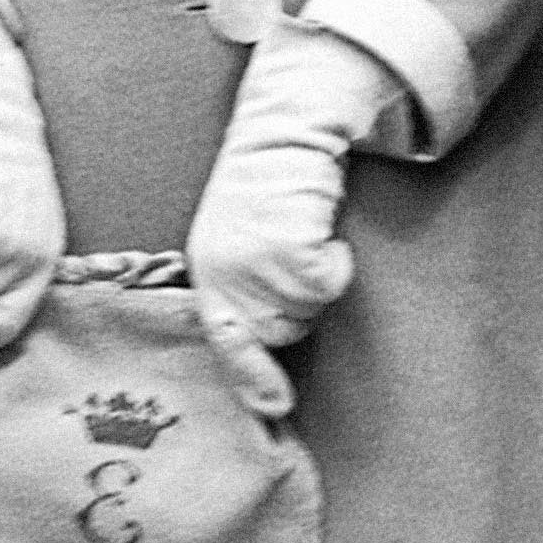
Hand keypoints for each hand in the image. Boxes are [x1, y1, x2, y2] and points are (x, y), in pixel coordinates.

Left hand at [186, 25, 396, 399]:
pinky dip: (336, 261)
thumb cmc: (267, 196)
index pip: (224, 340)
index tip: (275, 407)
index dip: (250, 377)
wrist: (282, 135)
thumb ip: (243, 302)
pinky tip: (322, 230)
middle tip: (294, 256)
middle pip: (281, 331)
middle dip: (299, 306)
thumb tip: (268, 383)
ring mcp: (251, 264)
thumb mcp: (237, 249)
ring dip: (317, 280)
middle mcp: (220, 275)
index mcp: (205, 276)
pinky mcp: (286, 248)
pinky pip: (328, 282)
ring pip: (308, 307)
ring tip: (303, 234)